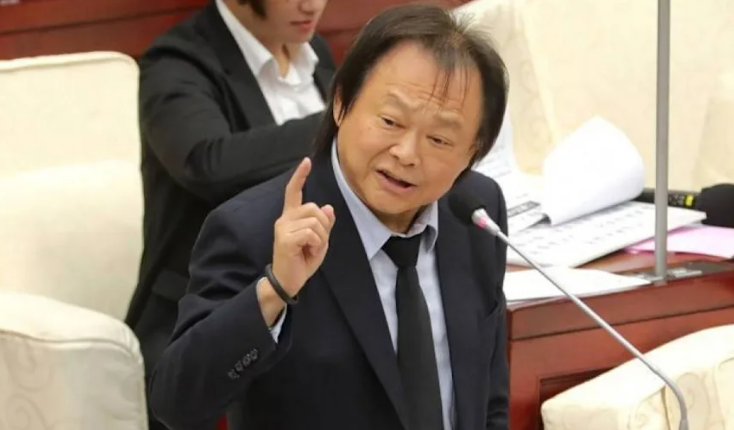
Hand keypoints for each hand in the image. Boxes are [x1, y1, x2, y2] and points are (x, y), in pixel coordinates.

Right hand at [271, 158, 334, 296]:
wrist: (288, 281)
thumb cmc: (301, 261)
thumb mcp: (319, 241)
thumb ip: (324, 225)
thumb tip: (328, 207)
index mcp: (291, 217)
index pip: (293, 192)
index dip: (300, 176)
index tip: (306, 161)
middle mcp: (284, 219)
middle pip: (314, 208)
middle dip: (323, 226)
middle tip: (315, 243)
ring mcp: (283, 228)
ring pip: (315, 221)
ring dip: (320, 238)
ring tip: (310, 249)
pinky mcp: (285, 239)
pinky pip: (311, 233)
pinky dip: (316, 244)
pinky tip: (307, 253)